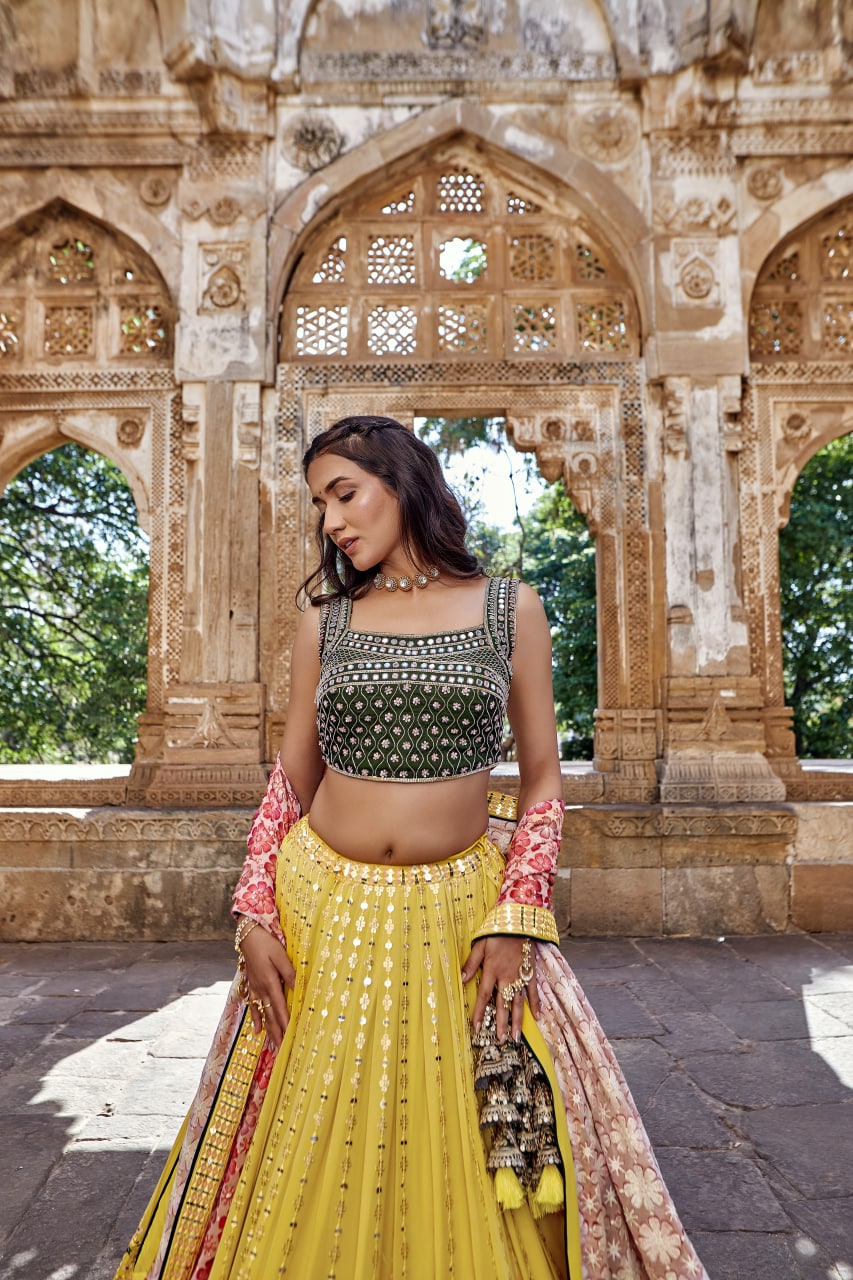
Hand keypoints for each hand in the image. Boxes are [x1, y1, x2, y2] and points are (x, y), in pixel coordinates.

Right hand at [239, 922, 295, 1049]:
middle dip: (277, 1034)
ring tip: (273, 1045)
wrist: (247, 935)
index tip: (292, 1039)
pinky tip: (257, 1031)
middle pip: (271, 1017)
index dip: (286, 1025)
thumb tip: (299, 989)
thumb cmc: (266, 943)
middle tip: (282, 1051)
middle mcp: (261, 990)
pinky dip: (256, 1019)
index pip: (280, 1009)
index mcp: (270, 983)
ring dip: (269, 1031)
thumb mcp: (281, 956)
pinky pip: (253, 1007)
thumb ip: (289, 973)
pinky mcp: (252, 985)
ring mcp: (255, 989)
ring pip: (263, 1014)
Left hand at [461, 935, 538, 1042]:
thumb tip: (461, 980)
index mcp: (492, 970)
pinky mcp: (531, 972)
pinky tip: (538, 1016)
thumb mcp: (480, 944)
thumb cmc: (497, 932)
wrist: (519, 921)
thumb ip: (471, 963)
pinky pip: (533, 991)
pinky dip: (536, 1004)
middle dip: (502, 1024)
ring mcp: (520, 976)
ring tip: (516, 1037)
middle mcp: (507, 977)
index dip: (480, 1013)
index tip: (477, 1028)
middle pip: (503, 1004)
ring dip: (518, 1020)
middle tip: (501, 1041)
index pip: (484, 996)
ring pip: (519, 1002)